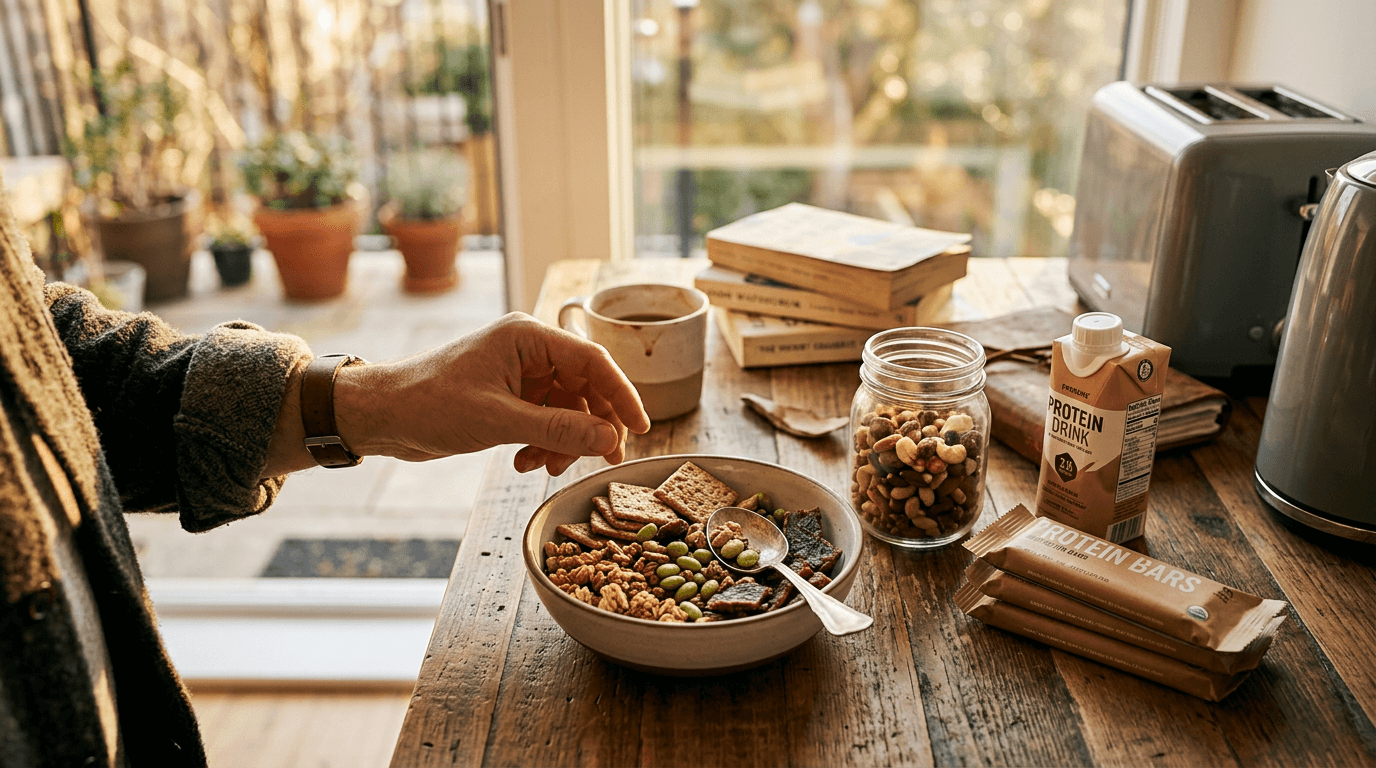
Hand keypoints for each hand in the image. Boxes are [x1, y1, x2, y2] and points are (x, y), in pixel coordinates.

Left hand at [332, 313, 650, 474]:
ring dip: (565, 440)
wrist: (381, 416)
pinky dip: (544, 443)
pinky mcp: (509, 396)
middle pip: (586, 386)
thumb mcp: (499, 421)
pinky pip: (547, 419)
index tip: (640, 429)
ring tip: (546, 466)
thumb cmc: (430, 405)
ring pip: (569, 408)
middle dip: (594, 425)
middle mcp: (529, 349)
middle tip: (605, 459)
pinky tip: (526, 461)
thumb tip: (609, 439)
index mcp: (528, 336)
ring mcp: (520, 373)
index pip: (593, 361)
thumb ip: (559, 430)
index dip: (622, 396)